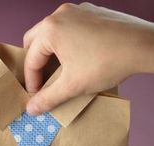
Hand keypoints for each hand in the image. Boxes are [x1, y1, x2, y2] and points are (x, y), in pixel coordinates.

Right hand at [24, 2, 153, 114]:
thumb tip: (31, 109)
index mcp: (50, 29)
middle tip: (43, 81)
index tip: (37, 97)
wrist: (142, 46)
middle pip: (36, 41)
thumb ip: (48, 98)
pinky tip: (77, 59)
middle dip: (36, 63)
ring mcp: (77, 10)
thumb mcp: (72, 86)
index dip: (31, 81)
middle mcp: (60, 14)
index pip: (31, 59)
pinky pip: (69, 28)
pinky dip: (66, 43)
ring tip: (59, 72)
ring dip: (51, 53)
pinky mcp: (91, 12)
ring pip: (52, 33)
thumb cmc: (106, 63)